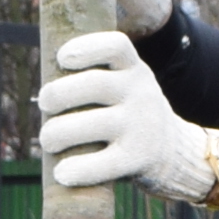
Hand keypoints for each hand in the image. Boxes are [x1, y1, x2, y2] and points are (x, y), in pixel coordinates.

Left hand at [37, 32, 218, 204]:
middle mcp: (141, 93)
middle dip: (58, 94)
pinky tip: (62, 172)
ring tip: (48, 140)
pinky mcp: (139, 159)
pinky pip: (104, 164)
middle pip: (94, 85)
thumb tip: (43, 92)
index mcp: (134, 69)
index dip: (86, 48)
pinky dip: (78, 169)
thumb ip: (95, 81)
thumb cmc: (130, 117)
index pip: (116, 46)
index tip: (62, 59)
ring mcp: (141, 126)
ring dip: (58, 133)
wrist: (175, 153)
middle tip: (45, 105)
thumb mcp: (124, 88)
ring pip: (93, 125)